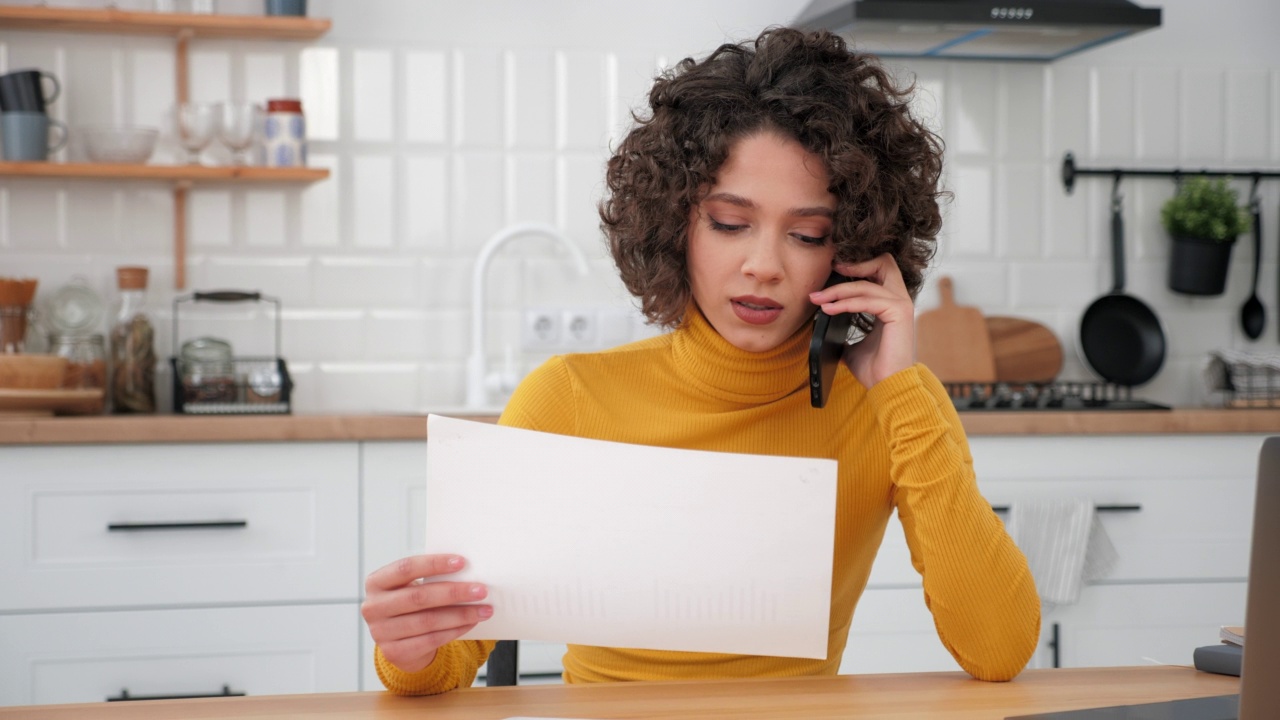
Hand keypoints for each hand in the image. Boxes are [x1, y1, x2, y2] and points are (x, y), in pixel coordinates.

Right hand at [361, 554, 492, 672]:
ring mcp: (380, 632)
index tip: (462, 562)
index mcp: (376, 582)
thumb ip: (429, 578)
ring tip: (484, 609)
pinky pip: (431, 640)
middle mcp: (373, 607)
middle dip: (454, 592)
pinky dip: (455, 630)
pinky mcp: (393, 652)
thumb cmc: (409, 603)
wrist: (396, 639)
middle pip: (419, 597)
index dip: (434, 564)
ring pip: (428, 621)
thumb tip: (468, 572)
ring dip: (460, 614)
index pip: (405, 568)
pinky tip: (471, 623)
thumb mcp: (409, 586)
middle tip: (481, 590)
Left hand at [808, 253, 915, 387]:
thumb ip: (843, 328)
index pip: (879, 270)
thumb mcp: (852, 343)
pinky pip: (867, 299)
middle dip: (855, 264)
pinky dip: (845, 303)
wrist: (887, 386)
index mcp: (891, 303)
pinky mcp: (899, 312)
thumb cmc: (874, 367)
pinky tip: (828, 309)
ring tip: (818, 299)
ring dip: (838, 290)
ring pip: (866, 283)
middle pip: (883, 262)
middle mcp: (900, 299)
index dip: (858, 266)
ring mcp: (902, 304)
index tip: (832, 271)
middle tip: (831, 270)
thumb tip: (820, 320)